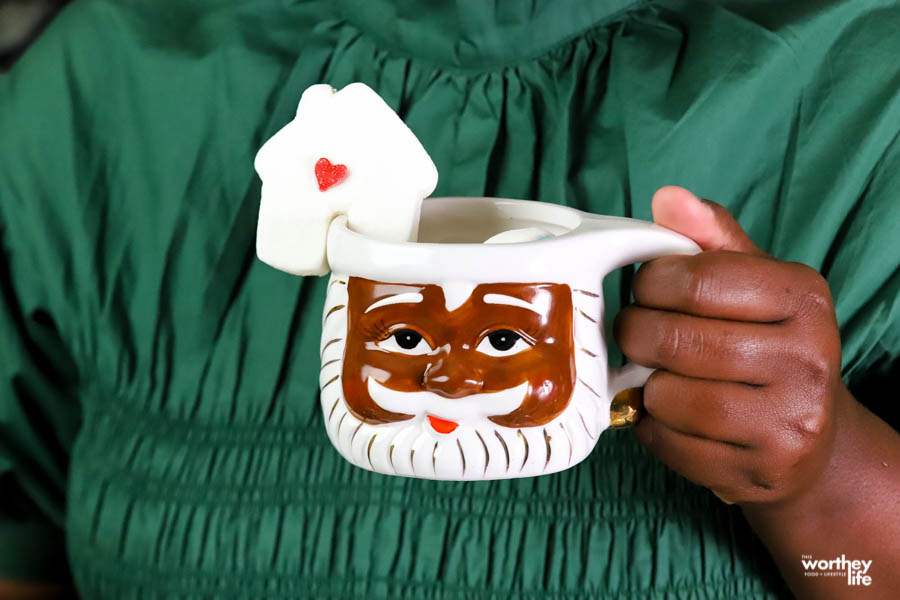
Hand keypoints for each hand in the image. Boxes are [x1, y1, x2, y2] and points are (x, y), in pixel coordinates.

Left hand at [614, 186, 850, 505]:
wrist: (813, 438)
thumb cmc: (769, 346)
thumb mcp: (755, 283)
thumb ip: (711, 240)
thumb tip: (668, 198)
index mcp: (804, 298)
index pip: (695, 281)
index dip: (649, 283)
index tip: (645, 289)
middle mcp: (808, 359)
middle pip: (675, 341)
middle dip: (637, 334)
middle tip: (637, 334)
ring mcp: (789, 423)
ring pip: (668, 396)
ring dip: (647, 385)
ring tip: (660, 375)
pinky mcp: (759, 472)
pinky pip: (669, 444)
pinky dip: (653, 427)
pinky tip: (671, 414)